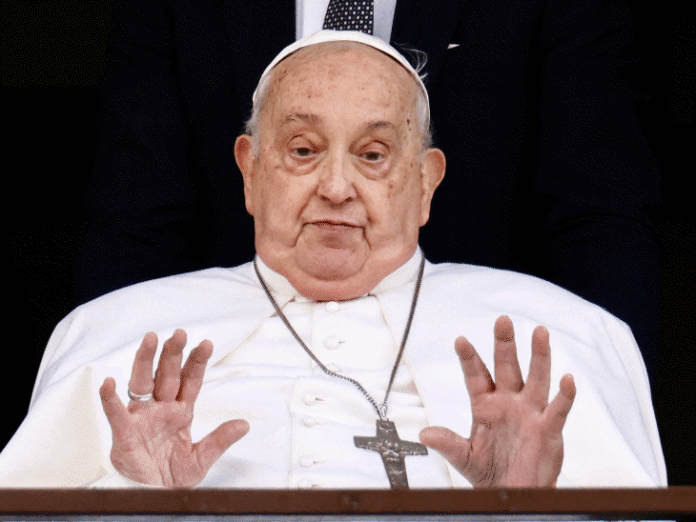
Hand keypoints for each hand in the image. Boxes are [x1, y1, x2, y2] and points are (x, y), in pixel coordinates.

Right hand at [100, 329, 248, 486]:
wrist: (151, 499)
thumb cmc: (170, 477)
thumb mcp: (201, 458)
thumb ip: (220, 439)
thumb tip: (245, 424)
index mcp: (180, 412)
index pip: (190, 381)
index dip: (197, 362)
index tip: (206, 343)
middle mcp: (160, 409)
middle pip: (167, 374)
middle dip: (174, 353)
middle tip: (180, 333)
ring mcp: (142, 418)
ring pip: (142, 382)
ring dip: (145, 360)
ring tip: (151, 339)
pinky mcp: (125, 433)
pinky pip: (116, 413)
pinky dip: (111, 399)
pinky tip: (109, 383)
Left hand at [419, 315, 575, 486]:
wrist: (514, 493)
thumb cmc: (489, 472)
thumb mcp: (464, 457)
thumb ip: (448, 443)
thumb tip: (424, 434)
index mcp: (485, 405)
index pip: (476, 376)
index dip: (469, 358)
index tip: (460, 340)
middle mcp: (508, 402)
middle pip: (507, 367)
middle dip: (504, 344)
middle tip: (502, 320)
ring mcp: (530, 412)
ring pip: (536, 378)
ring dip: (539, 356)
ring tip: (540, 332)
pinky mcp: (549, 428)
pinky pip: (558, 409)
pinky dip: (564, 395)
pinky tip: (567, 379)